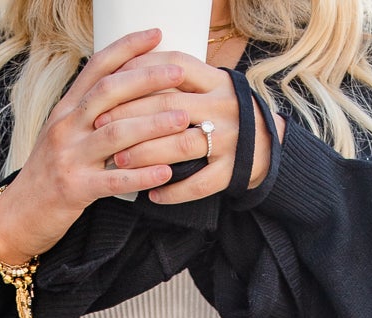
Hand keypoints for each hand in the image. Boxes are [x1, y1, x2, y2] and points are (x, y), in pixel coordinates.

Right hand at [0, 30, 190, 263]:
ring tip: (182, 119)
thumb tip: (125, 94)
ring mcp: (69, 157)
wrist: (18, 215)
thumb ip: (88, 114)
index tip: (156, 35)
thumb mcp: (62, 134)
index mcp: (65, 109)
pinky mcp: (75, 190)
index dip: (127, 47)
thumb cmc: (47, 175)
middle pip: (109, 92)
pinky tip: (166, 172)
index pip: (97, 67)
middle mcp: (66, 127)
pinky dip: (142, 175)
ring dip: (153, 124)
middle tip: (178, 73)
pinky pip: (114, 181)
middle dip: (147, 79)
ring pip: (116, 133)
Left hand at [93, 51, 284, 204]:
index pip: (175, 66)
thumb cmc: (226, 113)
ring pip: (181, 146)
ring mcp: (229, 140)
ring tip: (119, 161)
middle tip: (101, 127)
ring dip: (146, 154)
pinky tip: (152, 196)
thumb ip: (178, 78)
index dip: (140, 74)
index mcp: (215, 81)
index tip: (109, 86)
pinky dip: (174, 192)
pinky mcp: (232, 171)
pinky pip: (200, 184)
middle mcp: (223, 107)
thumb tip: (127, 68)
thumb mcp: (209, 86)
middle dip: (131, 117)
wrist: (270, 145)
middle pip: (169, 107)